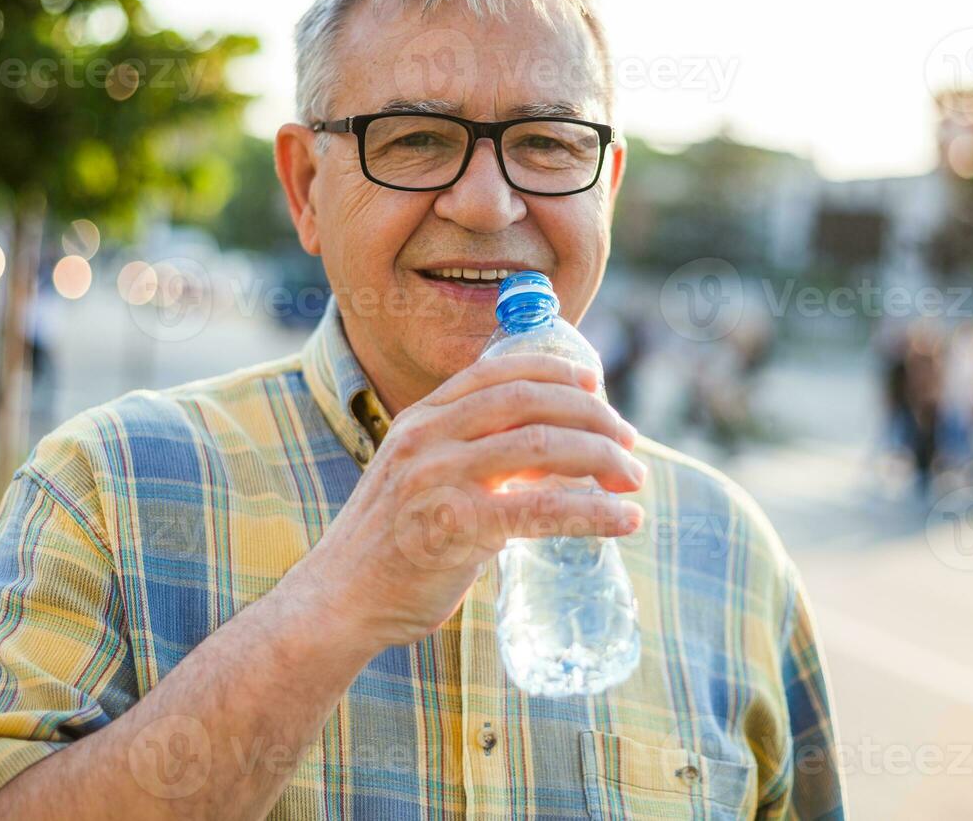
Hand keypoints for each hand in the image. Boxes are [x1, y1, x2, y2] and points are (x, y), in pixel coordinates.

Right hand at [287, 354, 644, 653]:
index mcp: (420, 419)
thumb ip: (469, 458)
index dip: (554, 371)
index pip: (497, 373)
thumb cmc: (390, 545)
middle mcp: (427, 438)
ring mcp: (439, 479)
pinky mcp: (456, 527)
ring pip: (542, 447)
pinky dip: (594, 511)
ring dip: (601, 458)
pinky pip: (542, 508)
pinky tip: (624, 521)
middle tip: (629, 442)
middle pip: (529, 402)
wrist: (338, 601)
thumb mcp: (418, 478)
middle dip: (592, 416)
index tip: (595, 385)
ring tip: (634, 479)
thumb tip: (548, 453)